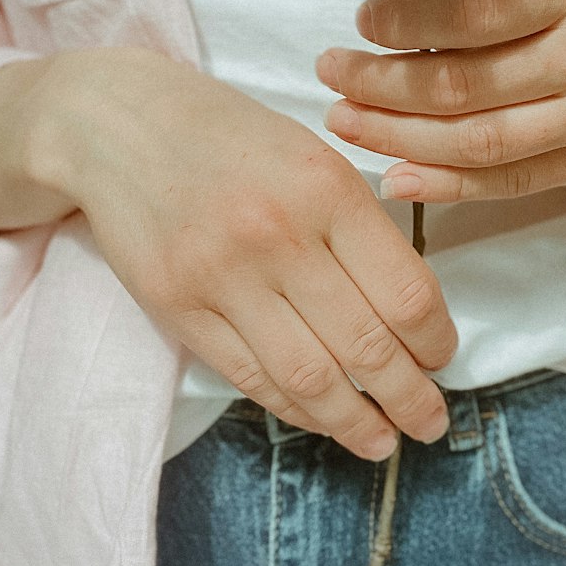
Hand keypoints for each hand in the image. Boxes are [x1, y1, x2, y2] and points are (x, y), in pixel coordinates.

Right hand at [39, 49, 455, 458]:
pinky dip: (295, 409)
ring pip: (309, 377)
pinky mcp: (178, 308)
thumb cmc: (233, 137)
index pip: (406, 292)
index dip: (437, 342)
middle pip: (365, 346)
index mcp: (327, 190)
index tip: (443, 358)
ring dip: (355, 423)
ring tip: (383, 441)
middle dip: (410, 398)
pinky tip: (323, 419)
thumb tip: (413, 311)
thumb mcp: (314, 155)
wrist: (121, 124)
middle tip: (431, 421)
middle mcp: (279, 235)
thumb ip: (362, 225)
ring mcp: (223, 277)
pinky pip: (251, 378)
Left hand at [316, 0, 565, 216]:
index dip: (410, 22)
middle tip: (332, 77)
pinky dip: (447, 185)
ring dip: (401, 137)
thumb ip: (493, 0)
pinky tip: (396, 177)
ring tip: (346, 123)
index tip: (363, 24)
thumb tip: (392, 31)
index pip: (479, 10)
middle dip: (385, 84)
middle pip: (470, 82)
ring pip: (482, 140)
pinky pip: (511, 181)